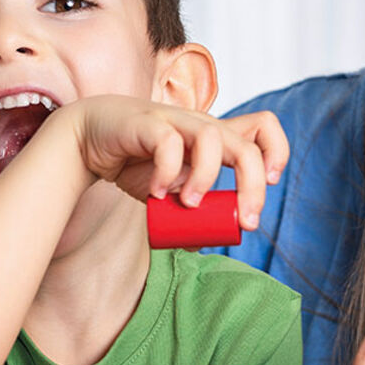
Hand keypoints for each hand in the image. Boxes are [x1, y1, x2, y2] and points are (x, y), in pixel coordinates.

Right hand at [63, 96, 287, 230]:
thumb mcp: (171, 190)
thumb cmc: (135, 163)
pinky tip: (155, 193)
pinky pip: (168, 143)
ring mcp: (176, 122)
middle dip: (253, 187)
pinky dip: (166, 173)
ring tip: (188, 203)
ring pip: (212, 139)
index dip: (276, 152)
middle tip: (244, 221)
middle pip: (247, 145)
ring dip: (207, 179)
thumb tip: (203, 242)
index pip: (263, 126)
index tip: (269, 184)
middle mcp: (201, 126)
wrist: (87, 140)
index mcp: (214, 138)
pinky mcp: (147, 123)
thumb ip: (188, 212)